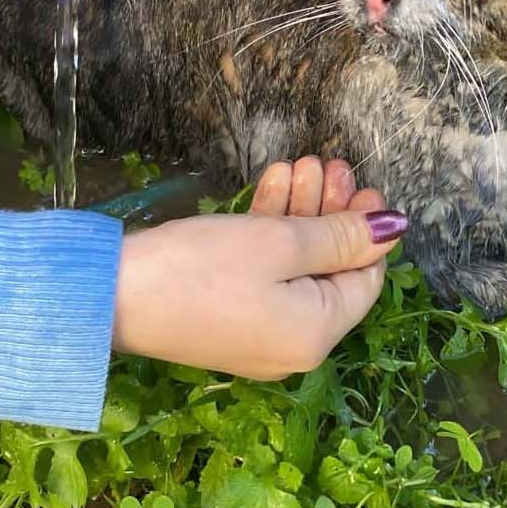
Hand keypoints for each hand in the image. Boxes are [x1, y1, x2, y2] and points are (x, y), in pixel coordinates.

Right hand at [113, 156, 401, 379]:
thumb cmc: (202, 267)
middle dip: (330, 211)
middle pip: (329, 269)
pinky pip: (264, 274)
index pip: (366, 281)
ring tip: (299, 163)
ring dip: (300, 212)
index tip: (364, 184)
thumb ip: (342, 236)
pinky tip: (270, 183)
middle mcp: (293, 344)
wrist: (110, 295)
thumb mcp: (281, 243)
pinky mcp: (227, 318)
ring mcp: (258, 334)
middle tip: (328, 164)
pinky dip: (269, 231)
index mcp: (316, 334)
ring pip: (294, 265)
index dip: (369, 230)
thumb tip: (397, 229)